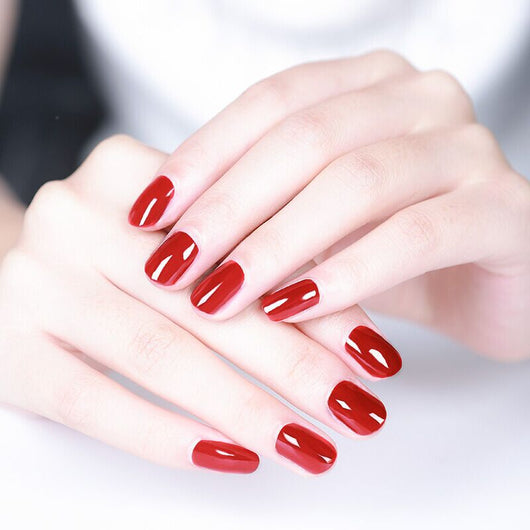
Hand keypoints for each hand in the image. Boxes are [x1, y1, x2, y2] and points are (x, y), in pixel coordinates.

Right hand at [0, 136, 399, 476]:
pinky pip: (94, 401)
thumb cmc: (121, 253)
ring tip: (310, 445)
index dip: (316, 300)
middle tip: (356, 409)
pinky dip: (167, 436)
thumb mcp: (183, 234)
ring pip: (157, 352)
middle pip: (203, 297)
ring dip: (243, 407)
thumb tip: (352, 328)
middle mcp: (74, 212)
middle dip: (293, 362)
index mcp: (126, 168)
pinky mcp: (10, 345)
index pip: (241, 236)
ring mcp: (35, 278)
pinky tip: (231, 458)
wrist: (15, 265)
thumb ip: (257, 257)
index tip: (374, 354)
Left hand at [130, 50, 529, 359]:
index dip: (204, 156)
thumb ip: (267, 212)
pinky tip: (295, 309)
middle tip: (173, 265)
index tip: (148, 213)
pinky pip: (413, 235)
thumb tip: (174, 233)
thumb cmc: (397, 250)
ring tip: (220, 295)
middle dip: (229, 207)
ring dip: (276, 244)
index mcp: (372, 85)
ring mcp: (468, 147)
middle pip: (305, 138)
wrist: (498, 282)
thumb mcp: (323, 223)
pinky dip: (347, 274)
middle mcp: (422, 98)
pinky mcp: (504, 209)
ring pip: (354, 182)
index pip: (273, 103)